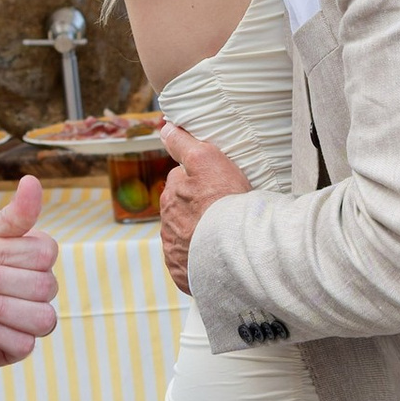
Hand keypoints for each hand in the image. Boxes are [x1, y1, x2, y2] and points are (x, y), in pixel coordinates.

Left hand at [0, 171, 58, 365]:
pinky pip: (24, 345)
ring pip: (42, 319)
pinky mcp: (12, 348)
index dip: (7, 253)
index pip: (45, 253)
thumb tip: (33, 181)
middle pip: (43, 286)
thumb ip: (9, 218)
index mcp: (33, 257)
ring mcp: (26, 320)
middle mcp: (37, 288)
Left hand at [157, 118, 251, 289]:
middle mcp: (167, 223)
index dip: (199, 180)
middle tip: (222, 210)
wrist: (234, 250)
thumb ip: (183, 143)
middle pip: (181, 209)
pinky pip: (190, 262)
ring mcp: (173, 250)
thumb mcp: (207, 159)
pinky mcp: (182, 273)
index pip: (180, 181)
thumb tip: (165, 127)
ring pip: (185, 235)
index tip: (217, 186)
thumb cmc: (224, 202)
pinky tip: (217, 255)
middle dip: (196, 208)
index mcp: (170, 195)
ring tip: (223, 235)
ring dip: (198, 233)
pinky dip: (200, 258)